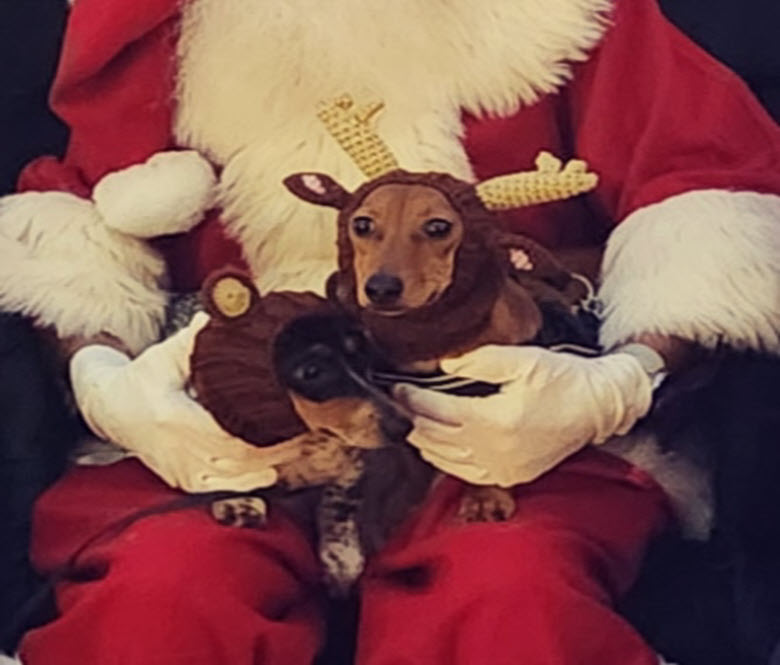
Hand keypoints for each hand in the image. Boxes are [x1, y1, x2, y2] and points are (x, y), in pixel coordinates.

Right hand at [70, 313, 301, 491]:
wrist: (113, 410)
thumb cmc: (142, 381)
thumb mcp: (164, 356)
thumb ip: (194, 340)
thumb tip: (220, 315)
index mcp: (175, 420)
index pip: (229, 436)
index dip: (264, 433)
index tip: (290, 418)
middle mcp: (179, 453)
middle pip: (242, 459)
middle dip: (278, 447)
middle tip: (306, 429)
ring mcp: (184, 472)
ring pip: (240, 477)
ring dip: (272, 462)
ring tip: (297, 442)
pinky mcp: (188, 483)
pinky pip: (229, 488)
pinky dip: (255, 478)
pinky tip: (274, 463)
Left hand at [393, 345, 652, 486]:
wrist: (599, 406)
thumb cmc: (563, 378)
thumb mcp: (523, 360)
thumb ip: (480, 361)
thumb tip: (445, 365)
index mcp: (495, 419)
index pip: (437, 412)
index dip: (412, 400)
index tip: (398, 389)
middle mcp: (496, 449)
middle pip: (437, 438)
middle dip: (414, 419)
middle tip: (403, 404)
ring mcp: (503, 467)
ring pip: (447, 460)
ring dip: (426, 442)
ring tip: (414, 424)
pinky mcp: (512, 475)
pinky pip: (467, 474)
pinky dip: (447, 461)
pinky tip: (440, 449)